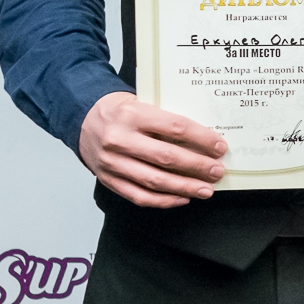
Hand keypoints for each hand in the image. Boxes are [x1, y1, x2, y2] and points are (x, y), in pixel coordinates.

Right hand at [78, 92, 225, 207]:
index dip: (201, 139)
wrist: (83, 119)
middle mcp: (120, 140)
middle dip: (197, 167)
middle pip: (167, 158)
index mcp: (132, 114)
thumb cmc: (121, 110)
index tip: (219, 147)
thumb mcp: (143, 102)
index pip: (174, 127)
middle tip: (217, 171)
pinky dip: (164, 200)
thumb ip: (166, 119)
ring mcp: (112, 163)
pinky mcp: (108, 180)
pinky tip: (182, 198)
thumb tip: (205, 138)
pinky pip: (139, 196)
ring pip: (154, 181)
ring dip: (185, 188)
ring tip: (205, 190)